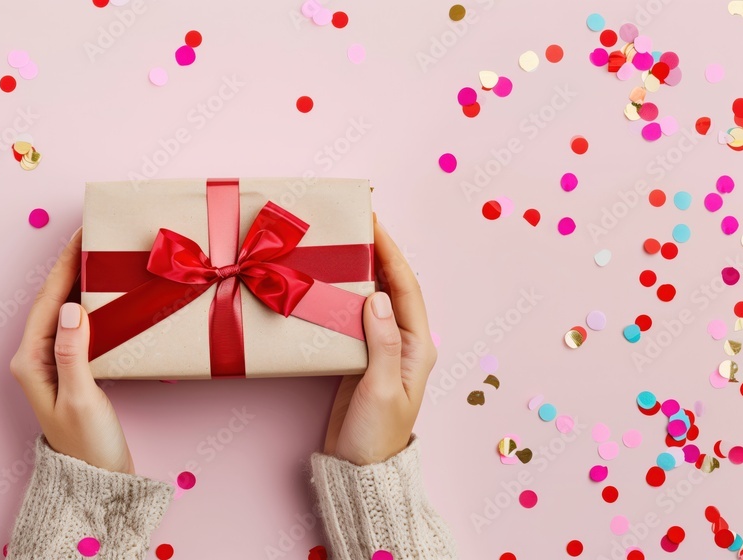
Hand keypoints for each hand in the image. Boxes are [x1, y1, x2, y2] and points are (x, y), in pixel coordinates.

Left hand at [9, 228, 134, 473]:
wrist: (97, 482)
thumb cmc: (89, 446)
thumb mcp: (82, 398)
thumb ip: (74, 353)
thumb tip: (70, 308)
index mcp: (30, 361)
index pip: (48, 300)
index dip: (65, 264)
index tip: (82, 234)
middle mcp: (36, 358)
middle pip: (52, 300)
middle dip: (71, 265)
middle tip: (94, 234)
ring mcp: (52, 363)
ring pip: (64, 310)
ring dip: (81, 281)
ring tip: (101, 255)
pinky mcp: (71, 369)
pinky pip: (78, 325)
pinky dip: (91, 303)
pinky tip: (106, 293)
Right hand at [323, 216, 437, 465]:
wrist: (359, 469)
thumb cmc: (376, 435)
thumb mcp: (381, 389)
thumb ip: (382, 344)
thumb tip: (379, 298)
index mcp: (416, 346)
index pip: (406, 288)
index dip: (391, 253)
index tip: (374, 223)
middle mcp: (402, 342)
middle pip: (391, 287)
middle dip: (375, 253)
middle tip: (352, 225)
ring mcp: (380, 349)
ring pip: (371, 298)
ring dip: (358, 272)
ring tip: (338, 245)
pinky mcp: (358, 358)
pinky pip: (352, 318)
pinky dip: (341, 297)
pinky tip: (326, 284)